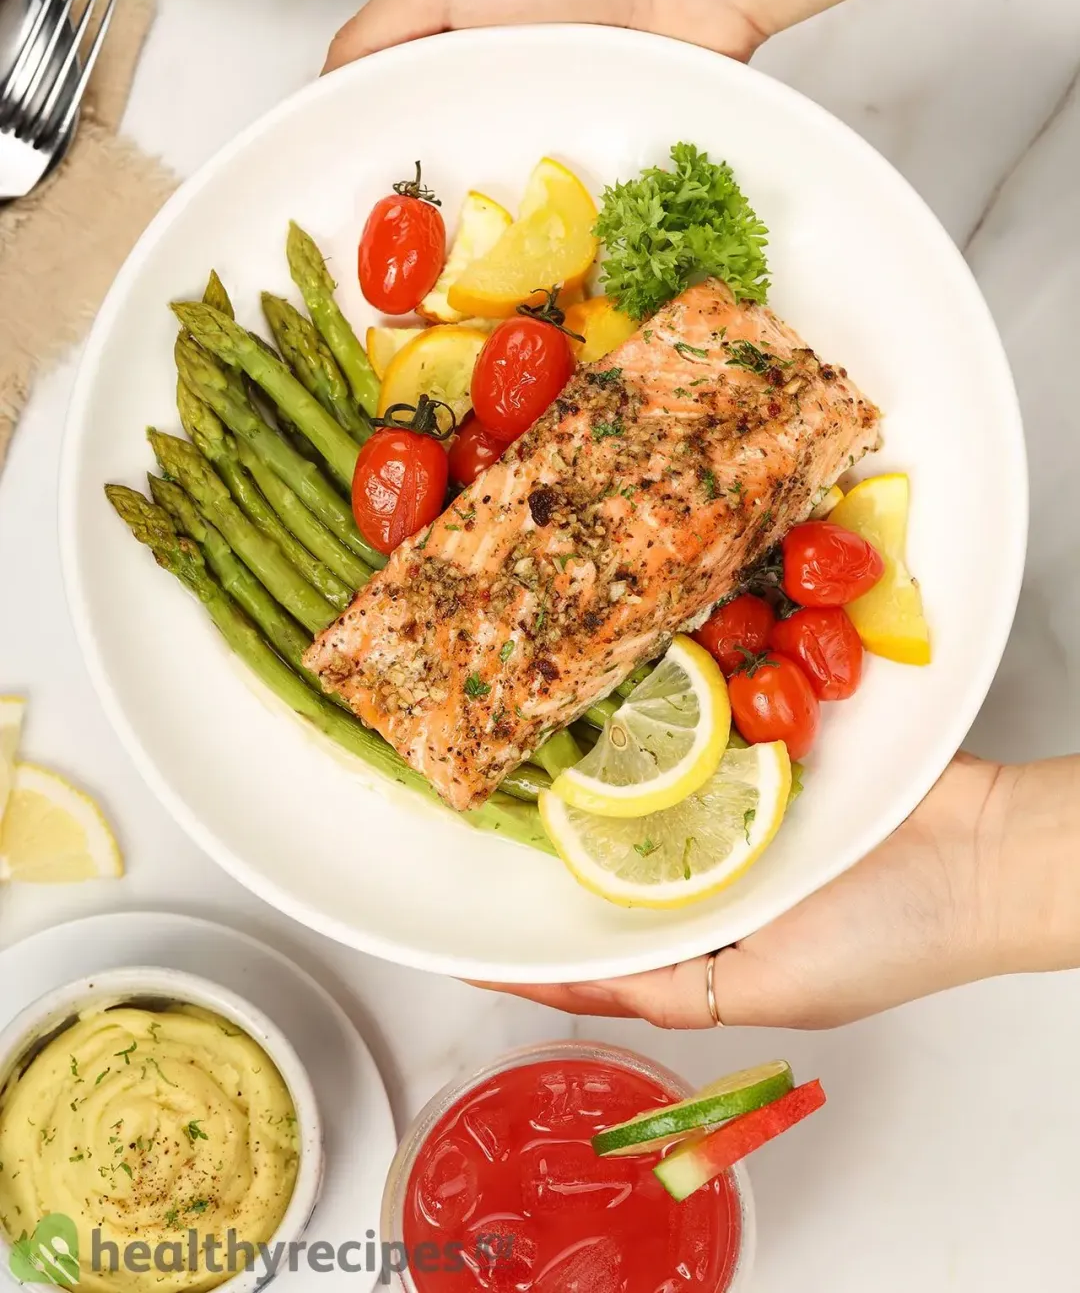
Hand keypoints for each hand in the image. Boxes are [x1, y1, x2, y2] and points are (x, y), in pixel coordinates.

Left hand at [475, 755, 1016, 1029]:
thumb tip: (588, 985)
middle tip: (482, 814)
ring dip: (599, 773)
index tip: (462, 944)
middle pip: (614, 863)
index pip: (604, 959)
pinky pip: (707, 736)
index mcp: (717, 951)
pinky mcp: (772, 756)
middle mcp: (720, 880)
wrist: (981, 851)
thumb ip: (683, 991)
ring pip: (647, 794)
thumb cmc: (893, 937)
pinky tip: (615, 698)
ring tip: (530, 748)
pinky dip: (670, 720)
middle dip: (552, 844)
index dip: (533, 956)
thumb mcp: (775, 989)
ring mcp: (743, 813)